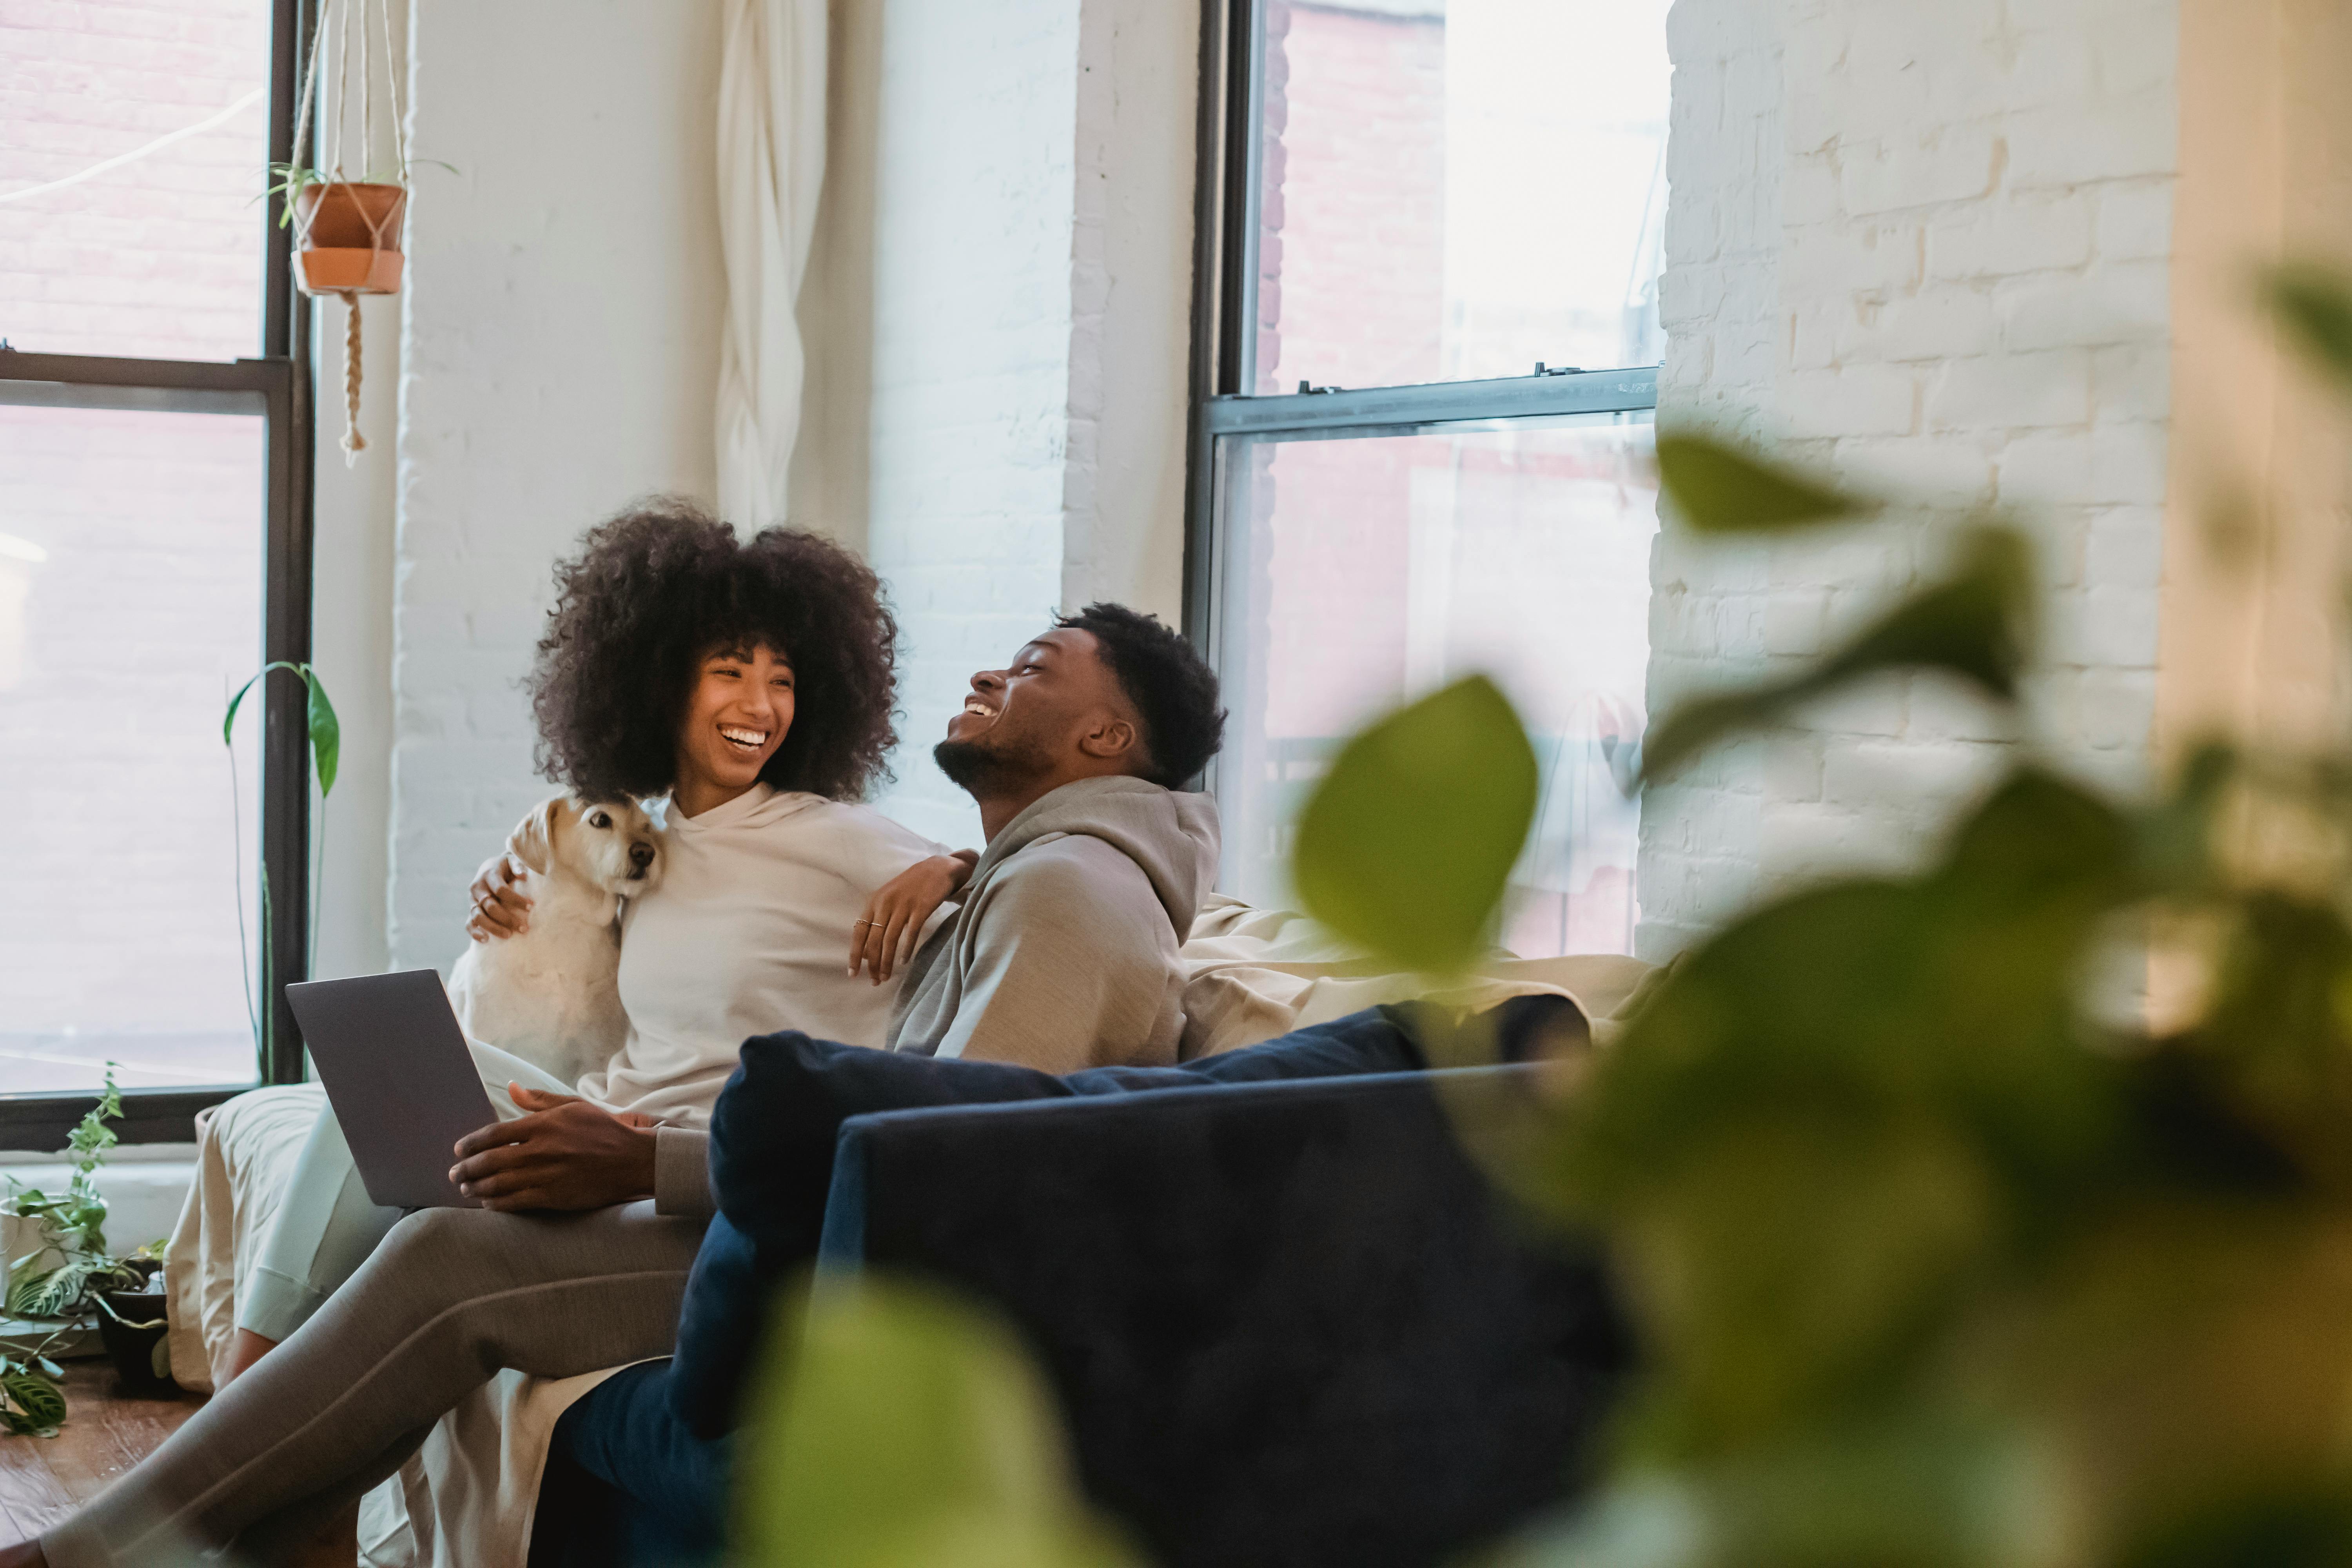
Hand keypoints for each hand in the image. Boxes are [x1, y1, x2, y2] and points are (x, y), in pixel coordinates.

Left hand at [448, 1086, 657, 1210]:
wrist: (632, 1160)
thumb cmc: (603, 1130)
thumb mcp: (573, 1106)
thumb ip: (539, 1100)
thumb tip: (512, 1088)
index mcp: (543, 1124)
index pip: (493, 1134)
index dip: (470, 1144)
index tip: (458, 1150)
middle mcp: (540, 1149)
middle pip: (489, 1161)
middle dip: (466, 1169)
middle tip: (454, 1174)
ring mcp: (546, 1175)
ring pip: (497, 1184)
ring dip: (476, 1188)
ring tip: (466, 1190)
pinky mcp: (554, 1196)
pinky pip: (516, 1202)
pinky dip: (496, 1204)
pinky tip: (488, 1204)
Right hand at [465, 854, 533, 941]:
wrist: (491, 867)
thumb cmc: (507, 866)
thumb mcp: (512, 860)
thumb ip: (517, 865)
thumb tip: (523, 875)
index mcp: (488, 874)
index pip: (501, 890)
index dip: (516, 900)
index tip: (531, 907)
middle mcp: (478, 887)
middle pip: (489, 906)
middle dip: (507, 918)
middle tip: (523, 928)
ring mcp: (472, 900)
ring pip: (478, 916)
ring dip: (493, 927)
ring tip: (508, 935)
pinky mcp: (471, 909)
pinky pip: (468, 923)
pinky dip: (475, 932)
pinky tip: (485, 940)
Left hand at [850, 850, 976, 984]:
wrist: (937, 869)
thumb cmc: (910, 888)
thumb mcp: (888, 899)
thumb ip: (877, 921)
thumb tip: (866, 952)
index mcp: (874, 901)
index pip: (859, 932)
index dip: (855, 954)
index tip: (853, 974)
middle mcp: (885, 903)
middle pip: (874, 939)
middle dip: (872, 964)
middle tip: (874, 981)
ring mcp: (903, 905)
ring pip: (890, 939)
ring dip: (886, 961)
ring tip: (886, 976)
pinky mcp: (921, 907)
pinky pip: (911, 933)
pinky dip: (906, 949)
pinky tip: (903, 961)